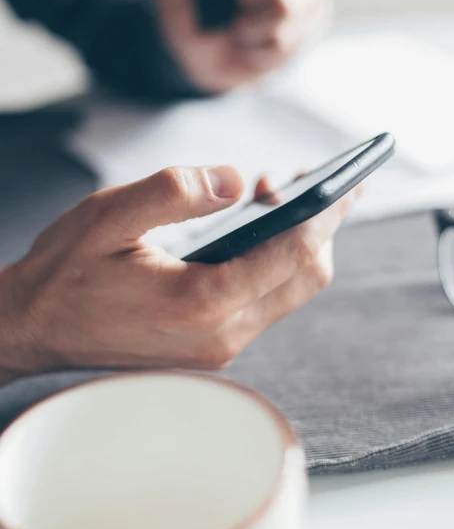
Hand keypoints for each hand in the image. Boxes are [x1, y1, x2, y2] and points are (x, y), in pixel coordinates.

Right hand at [0, 165, 357, 383]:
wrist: (33, 331)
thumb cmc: (66, 272)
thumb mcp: (109, 215)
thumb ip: (175, 191)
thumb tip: (236, 180)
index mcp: (201, 302)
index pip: (293, 254)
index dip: (325, 211)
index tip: (344, 179)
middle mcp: (221, 335)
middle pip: (306, 278)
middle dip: (321, 226)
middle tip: (304, 180)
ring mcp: (219, 349)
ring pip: (291, 293)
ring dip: (298, 245)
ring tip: (276, 199)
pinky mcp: (212, 349)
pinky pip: (266, 303)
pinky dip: (275, 265)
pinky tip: (256, 233)